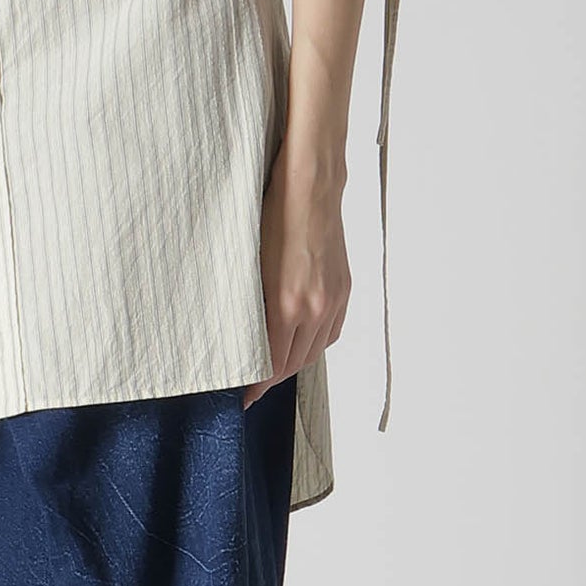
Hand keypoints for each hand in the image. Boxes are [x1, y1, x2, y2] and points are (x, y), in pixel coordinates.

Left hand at [243, 144, 352, 405]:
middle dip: (273, 378)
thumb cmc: (273, 216)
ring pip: (315, 350)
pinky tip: (302, 342)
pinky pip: (331, 331)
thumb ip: (249, 305)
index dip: (257, 385)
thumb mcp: (249, 264)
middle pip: (294, 363)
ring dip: (294, 363)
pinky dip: (315, 343)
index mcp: (287, 305)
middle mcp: (315, 308)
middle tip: (253, 385)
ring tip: (274, 367)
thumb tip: (242, 335)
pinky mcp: (343, 289)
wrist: (310, 188)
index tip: (244, 397)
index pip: (272, 364)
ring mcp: (333, 299)